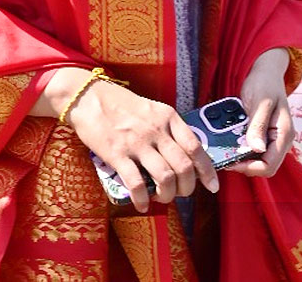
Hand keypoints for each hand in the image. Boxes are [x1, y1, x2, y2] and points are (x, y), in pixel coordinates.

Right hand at [64, 75, 217, 212]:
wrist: (89, 97)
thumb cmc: (122, 105)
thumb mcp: (153, 109)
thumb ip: (169, 128)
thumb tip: (184, 155)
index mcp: (168, 117)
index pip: (196, 147)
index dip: (207, 170)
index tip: (212, 185)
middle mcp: (156, 130)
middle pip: (184, 167)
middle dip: (187, 187)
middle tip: (181, 193)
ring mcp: (137, 143)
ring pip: (165, 177)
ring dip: (167, 195)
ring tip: (162, 198)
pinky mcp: (117, 154)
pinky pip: (136, 183)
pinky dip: (142, 199)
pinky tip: (141, 204)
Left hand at [229, 48, 292, 177]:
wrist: (265, 71)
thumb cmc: (265, 82)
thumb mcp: (261, 102)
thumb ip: (258, 125)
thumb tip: (256, 149)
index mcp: (284, 134)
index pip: (269, 165)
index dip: (250, 167)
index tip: (231, 160)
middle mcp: (281, 140)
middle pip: (264, 167)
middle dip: (245, 165)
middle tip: (226, 156)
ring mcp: (273, 139)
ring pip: (258, 160)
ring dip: (242, 158)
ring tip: (225, 149)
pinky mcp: (265, 135)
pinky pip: (253, 149)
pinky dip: (242, 149)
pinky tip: (230, 142)